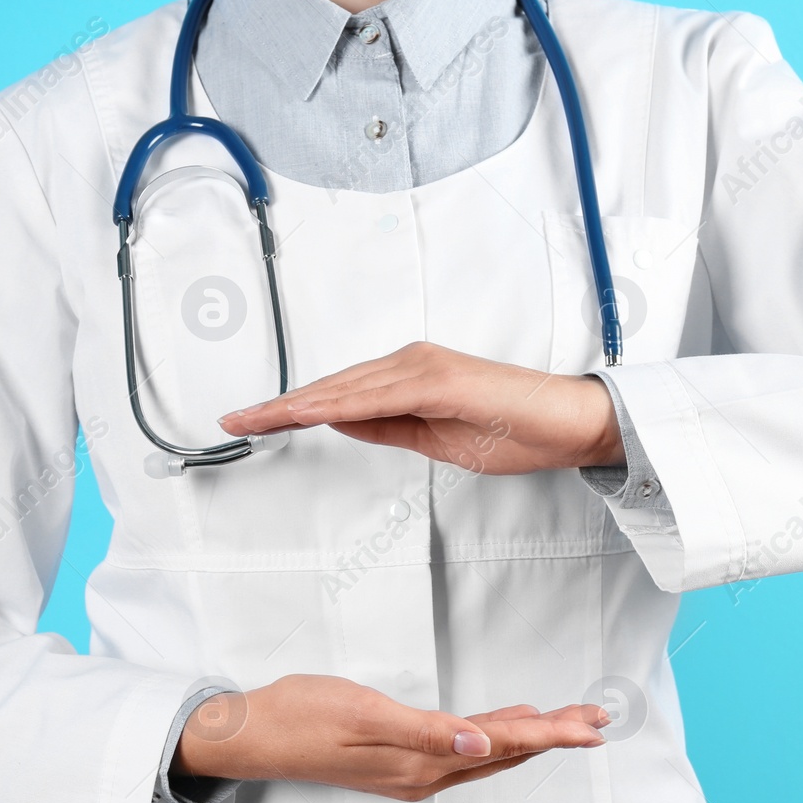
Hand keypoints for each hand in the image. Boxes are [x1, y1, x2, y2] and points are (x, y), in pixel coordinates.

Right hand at [172, 674, 607, 801]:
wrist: (252, 735)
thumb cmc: (302, 715)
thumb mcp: (364, 714)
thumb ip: (427, 733)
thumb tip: (482, 745)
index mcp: (422, 763)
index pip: (502, 744)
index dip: (551, 732)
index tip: (592, 725)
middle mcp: (424, 774)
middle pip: (504, 752)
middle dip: (555, 734)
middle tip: (599, 718)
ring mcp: (411, 770)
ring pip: (487, 751)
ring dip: (531, 735)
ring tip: (571, 720)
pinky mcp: (399, 760)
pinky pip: (463, 749)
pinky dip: (494, 734)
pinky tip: (507, 722)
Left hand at [218, 342, 624, 473]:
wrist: (567, 424)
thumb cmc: (515, 430)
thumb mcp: (434, 439)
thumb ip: (387, 427)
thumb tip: (341, 422)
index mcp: (411, 377)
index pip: (339, 395)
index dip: (293, 408)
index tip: (254, 419)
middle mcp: (411, 362)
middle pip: (332, 387)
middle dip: (280, 405)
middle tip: (234, 418)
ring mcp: (423, 366)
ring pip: (344, 389)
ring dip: (296, 404)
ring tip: (253, 418)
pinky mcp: (438, 378)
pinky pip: (375, 396)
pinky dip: (334, 404)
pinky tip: (304, 413)